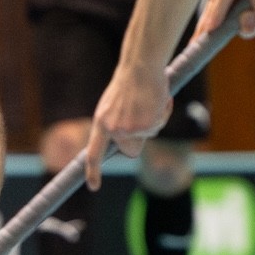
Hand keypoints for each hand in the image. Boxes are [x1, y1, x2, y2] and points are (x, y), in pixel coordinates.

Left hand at [84, 63, 170, 188]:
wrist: (140, 67)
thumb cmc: (130, 81)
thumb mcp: (115, 104)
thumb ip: (118, 122)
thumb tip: (130, 143)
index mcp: (101, 122)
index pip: (93, 153)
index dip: (93, 171)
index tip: (94, 187)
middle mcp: (112, 130)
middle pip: (132, 149)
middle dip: (140, 137)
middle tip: (144, 112)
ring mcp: (128, 130)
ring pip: (147, 136)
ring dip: (153, 121)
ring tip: (149, 100)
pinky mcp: (143, 127)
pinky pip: (157, 127)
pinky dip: (161, 114)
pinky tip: (156, 99)